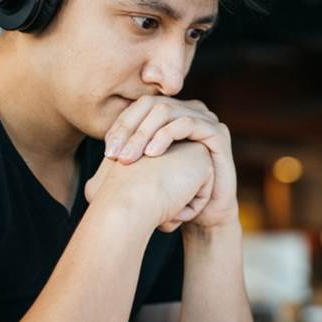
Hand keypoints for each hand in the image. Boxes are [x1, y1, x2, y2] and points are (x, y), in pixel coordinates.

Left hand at [103, 96, 237, 229]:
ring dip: (143, 134)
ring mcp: (205, 119)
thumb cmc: (173, 194)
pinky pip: (187, 123)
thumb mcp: (146, 171)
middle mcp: (189, 111)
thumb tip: (103, 150)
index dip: (121, 126)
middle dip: (129, 130)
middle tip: (115, 156)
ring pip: (166, 111)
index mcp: (172, 115)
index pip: (139, 107)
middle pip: (151, 105)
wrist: (204, 215)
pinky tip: (152, 154)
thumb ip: (129, 154)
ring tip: (129, 158)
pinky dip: (166, 136)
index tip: (107, 153)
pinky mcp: (218, 132)